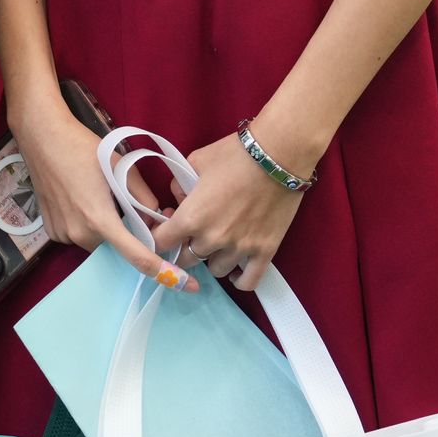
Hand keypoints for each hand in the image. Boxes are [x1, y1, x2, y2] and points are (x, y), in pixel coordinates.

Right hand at [11, 91, 175, 288]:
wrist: (42, 138)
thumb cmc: (83, 148)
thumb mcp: (121, 167)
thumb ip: (143, 197)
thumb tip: (154, 218)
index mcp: (100, 219)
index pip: (137, 256)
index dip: (163, 271)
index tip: (185, 284)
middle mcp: (79, 234)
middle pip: (115, 246)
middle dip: (125, 232)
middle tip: (121, 205)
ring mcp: (62, 234)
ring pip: (96, 241)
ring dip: (103, 227)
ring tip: (94, 195)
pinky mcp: (51, 231)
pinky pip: (78, 235)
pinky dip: (85, 224)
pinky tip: (78, 199)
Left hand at [163, 127, 309, 293]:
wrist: (278, 155)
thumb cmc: (235, 154)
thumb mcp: (197, 161)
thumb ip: (180, 183)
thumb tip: (179, 197)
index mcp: (191, 217)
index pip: (160, 243)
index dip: (159, 237)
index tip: (166, 231)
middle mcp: (212, 239)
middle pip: (186, 260)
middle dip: (186, 248)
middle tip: (195, 234)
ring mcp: (239, 248)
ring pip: (216, 270)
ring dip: (213, 258)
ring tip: (220, 244)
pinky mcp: (265, 252)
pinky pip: (248, 282)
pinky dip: (240, 279)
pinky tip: (237, 268)